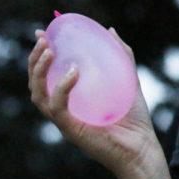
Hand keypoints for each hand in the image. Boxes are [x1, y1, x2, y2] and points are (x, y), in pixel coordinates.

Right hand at [28, 27, 164, 178]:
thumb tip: (110, 30)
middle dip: (35, 60)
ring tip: (50, 51)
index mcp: (73, 100)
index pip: (48, 76)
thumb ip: (121, 57)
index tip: (44, 33)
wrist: (143, 148)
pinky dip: (61, 88)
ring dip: (39, 71)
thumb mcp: (129, 80)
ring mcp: (66, 120)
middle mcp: (65, 110)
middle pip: (37, 84)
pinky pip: (58, 107)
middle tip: (43, 39)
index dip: (40, 55)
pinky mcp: (71, 129)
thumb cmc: (135, 120)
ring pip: (39, 95)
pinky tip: (72, 72)